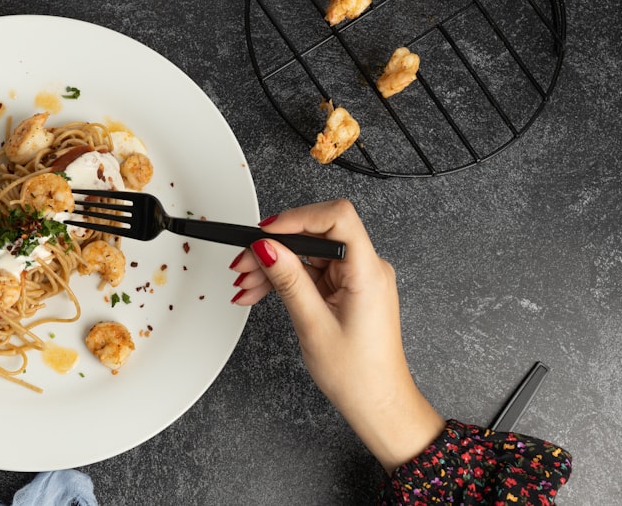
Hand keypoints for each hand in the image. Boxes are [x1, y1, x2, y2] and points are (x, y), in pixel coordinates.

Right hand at [229, 199, 444, 472]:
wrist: (377, 403)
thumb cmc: (358, 375)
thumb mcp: (313, 325)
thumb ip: (289, 280)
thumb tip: (266, 247)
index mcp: (368, 272)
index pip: (337, 219)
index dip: (298, 218)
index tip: (265, 232)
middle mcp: (366, 269)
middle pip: (315, 235)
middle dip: (275, 245)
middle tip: (243, 262)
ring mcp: (356, 278)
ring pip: (307, 254)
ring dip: (273, 265)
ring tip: (245, 283)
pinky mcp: (347, 289)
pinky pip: (311, 272)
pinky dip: (284, 279)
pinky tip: (259, 291)